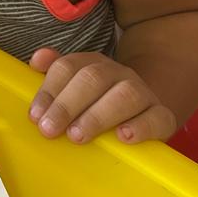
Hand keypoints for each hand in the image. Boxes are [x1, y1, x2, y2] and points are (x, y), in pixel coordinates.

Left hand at [28, 48, 177, 143]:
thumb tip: (37, 60)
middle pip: (93, 78)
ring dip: (97, 116)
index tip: (35, 116)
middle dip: (67, 104)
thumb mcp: (75, 90)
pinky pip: (157, 117)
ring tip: (78, 135)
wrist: (144, 114)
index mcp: (93, 64)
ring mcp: (143, 93)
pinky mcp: (162, 116)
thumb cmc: (100, 106)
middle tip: (50, 129)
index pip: (68, 67)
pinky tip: (123, 137)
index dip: (50, 90)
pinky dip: (140, 127)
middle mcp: (118, 74)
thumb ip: (55, 75)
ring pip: (126, 95)